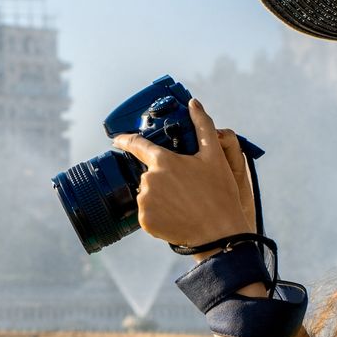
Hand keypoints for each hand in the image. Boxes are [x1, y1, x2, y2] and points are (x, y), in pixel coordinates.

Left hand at [109, 96, 255, 247]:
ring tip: (183, 204)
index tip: (116, 138)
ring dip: (161, 197)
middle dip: (163, 178)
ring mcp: (145, 202)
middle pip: (149, 174)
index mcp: (163, 161)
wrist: (220, 233)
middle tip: (185, 189)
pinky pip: (148, 213)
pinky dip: (159, 214)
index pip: (137, 145)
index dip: (125, 139)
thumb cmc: (220, 193)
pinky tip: (176, 216)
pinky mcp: (145, 221)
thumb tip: (193, 103)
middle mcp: (149, 180)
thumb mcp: (215, 156)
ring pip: (148, 194)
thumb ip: (203, 126)